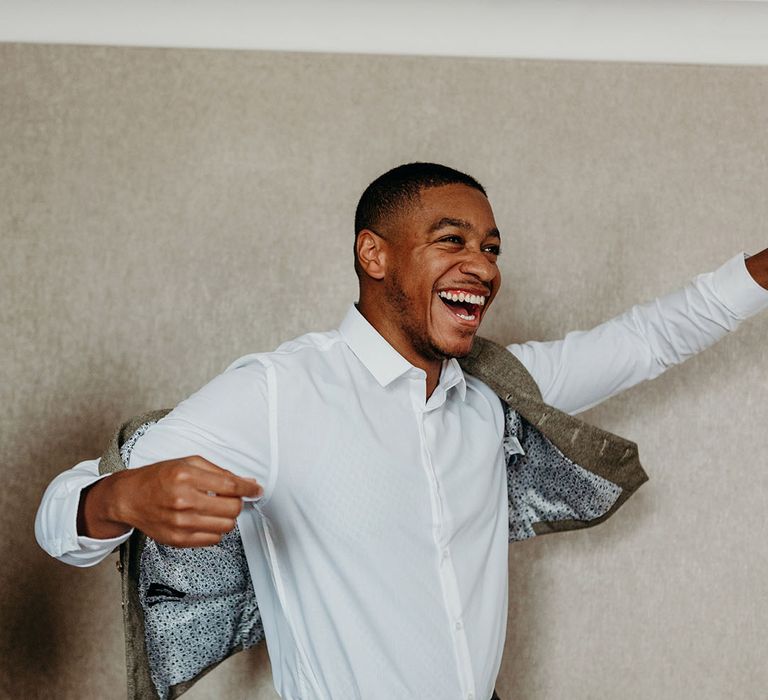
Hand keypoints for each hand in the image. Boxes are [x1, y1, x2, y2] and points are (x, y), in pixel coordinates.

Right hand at [78, 456, 262, 546]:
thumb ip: (219, 472)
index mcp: (187, 477)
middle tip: (229, 497)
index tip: (256, 490)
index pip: (231, 486)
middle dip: (237, 502)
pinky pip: (213, 539)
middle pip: (232, 509)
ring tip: (215, 508)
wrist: (129, 497)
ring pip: (226, 526)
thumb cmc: (159, 477)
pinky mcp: (178, 539)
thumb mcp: (188, 463)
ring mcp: (180, 523)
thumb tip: (247, 482)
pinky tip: (205, 519)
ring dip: (227, 517)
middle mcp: (183, 501)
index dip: (249, 489)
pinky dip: (215, 529)